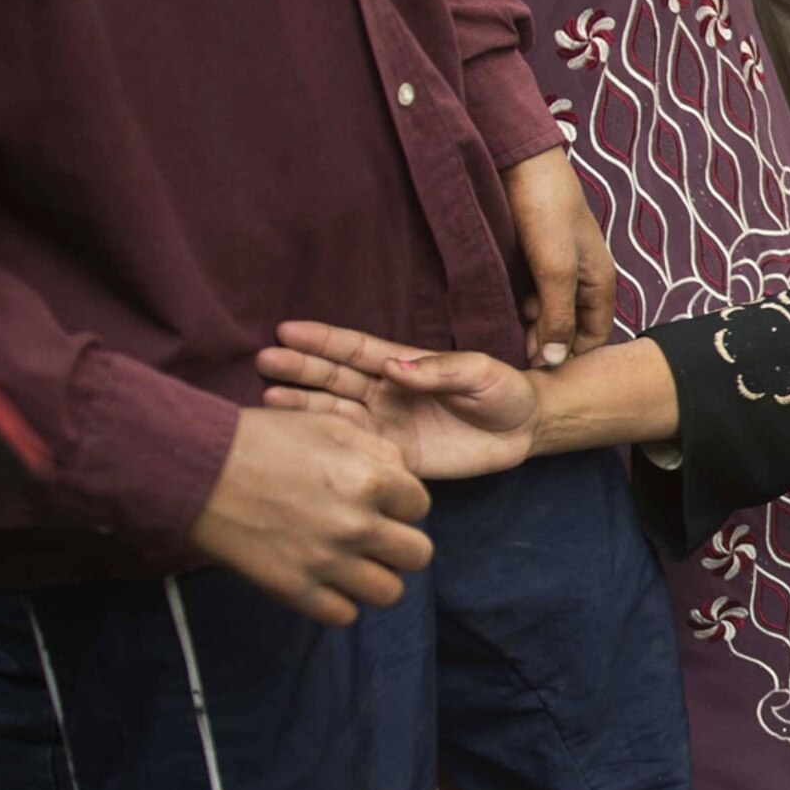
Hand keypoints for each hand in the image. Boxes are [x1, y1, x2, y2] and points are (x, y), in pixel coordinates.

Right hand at [188, 407, 433, 625]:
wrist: (193, 468)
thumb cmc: (260, 440)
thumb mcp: (326, 425)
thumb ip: (377, 449)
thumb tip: (403, 474)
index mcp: (371, 480)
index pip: (421, 506)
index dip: (401, 503)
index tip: (377, 501)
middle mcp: (356, 525)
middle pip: (418, 555)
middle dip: (400, 544)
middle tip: (371, 535)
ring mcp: (325, 562)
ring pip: (389, 592)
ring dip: (375, 577)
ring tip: (351, 562)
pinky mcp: (293, 590)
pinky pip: (344, 615)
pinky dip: (340, 602)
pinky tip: (324, 580)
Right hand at [257, 324, 543, 481]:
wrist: (525, 431)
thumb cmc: (504, 391)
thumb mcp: (480, 373)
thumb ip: (441, 370)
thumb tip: (394, 368)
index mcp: (404, 365)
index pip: (354, 350)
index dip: (322, 341)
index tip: (286, 331)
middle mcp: (386, 393)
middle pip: (334, 378)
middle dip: (300, 369)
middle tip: (265, 361)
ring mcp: (386, 425)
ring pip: (335, 414)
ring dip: (304, 406)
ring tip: (269, 401)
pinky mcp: (394, 457)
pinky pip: (356, 452)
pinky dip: (329, 447)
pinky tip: (301, 443)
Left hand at [502, 147, 618, 366]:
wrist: (520, 161)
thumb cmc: (547, 210)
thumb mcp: (554, 270)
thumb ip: (558, 317)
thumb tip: (555, 360)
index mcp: (600, 284)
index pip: (594, 338)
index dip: (570, 358)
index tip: (537, 373)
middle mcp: (581, 280)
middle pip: (569, 328)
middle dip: (545, 345)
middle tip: (512, 358)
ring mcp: (557, 269)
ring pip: (546, 313)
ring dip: (527, 326)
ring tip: (500, 337)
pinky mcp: (533, 258)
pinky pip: (528, 294)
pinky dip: (514, 307)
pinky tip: (493, 311)